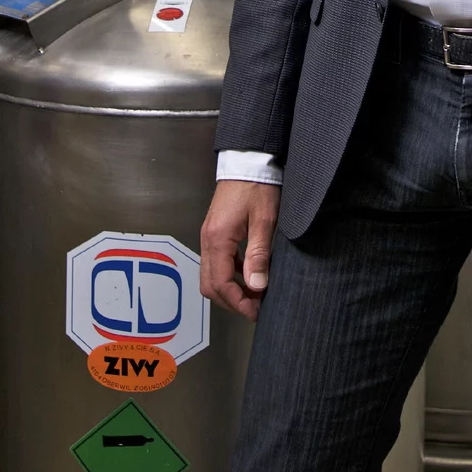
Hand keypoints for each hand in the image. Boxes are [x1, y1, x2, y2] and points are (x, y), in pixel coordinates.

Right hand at [200, 180, 280, 321]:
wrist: (248, 161)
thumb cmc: (257, 186)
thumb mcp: (264, 220)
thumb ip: (258, 254)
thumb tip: (257, 285)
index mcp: (217, 239)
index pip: (220, 283)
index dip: (237, 301)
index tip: (255, 310)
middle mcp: (208, 240)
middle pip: (210, 284)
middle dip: (231, 300)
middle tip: (255, 306)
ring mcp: (209, 236)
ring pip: (211, 275)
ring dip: (230, 288)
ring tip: (255, 293)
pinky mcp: (215, 232)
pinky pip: (216, 262)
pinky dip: (230, 274)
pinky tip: (248, 273)